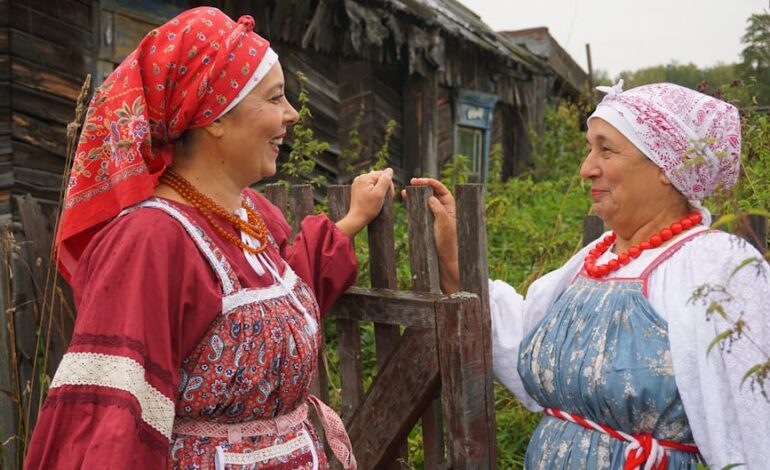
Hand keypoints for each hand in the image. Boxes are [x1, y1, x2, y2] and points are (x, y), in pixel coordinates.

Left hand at [336, 168, 394, 237]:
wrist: (357, 218)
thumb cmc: (369, 207)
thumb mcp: (380, 193)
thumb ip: (385, 180)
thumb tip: (390, 170)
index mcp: (365, 177)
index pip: (383, 174)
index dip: (389, 184)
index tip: (390, 195)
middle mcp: (360, 178)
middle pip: (378, 177)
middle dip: (384, 186)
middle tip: (387, 198)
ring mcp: (357, 183)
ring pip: (374, 182)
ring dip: (380, 189)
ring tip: (381, 199)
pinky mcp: (357, 189)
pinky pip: (369, 186)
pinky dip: (374, 191)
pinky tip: (375, 199)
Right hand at [402, 178, 459, 293]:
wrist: (444, 261)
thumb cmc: (448, 244)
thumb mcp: (444, 225)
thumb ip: (439, 210)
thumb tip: (431, 197)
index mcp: (450, 207)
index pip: (441, 189)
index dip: (431, 182)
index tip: (419, 181)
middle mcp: (442, 209)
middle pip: (432, 192)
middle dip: (422, 186)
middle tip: (411, 182)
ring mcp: (434, 216)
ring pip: (424, 200)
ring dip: (415, 194)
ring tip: (405, 191)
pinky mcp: (426, 223)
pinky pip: (419, 210)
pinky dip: (412, 204)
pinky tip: (406, 200)